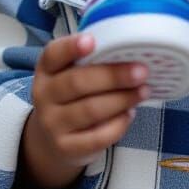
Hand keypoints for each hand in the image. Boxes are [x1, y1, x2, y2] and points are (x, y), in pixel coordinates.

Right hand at [22, 33, 149, 187]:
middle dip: (113, 76)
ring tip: (143, 91)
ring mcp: (52, 124)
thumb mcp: (72, 73)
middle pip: (78, 83)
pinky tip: (130, 113)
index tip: (91, 41)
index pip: (53, 54)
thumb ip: (93, 60)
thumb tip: (131, 51)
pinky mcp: (65, 148)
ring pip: (90, 110)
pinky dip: (118, 124)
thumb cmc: (73, 95)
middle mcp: (44, 95)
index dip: (71, 47)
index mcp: (47, 69)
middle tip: (141, 71)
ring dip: (122, 99)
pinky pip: (96, 137)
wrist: (54, 139)